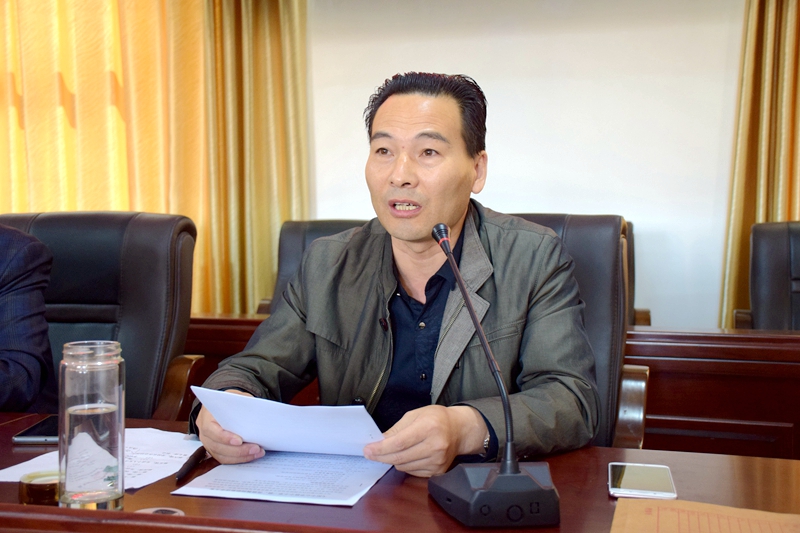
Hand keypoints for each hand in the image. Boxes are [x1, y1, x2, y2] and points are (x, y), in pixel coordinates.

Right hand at [196, 389, 264, 463]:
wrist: (223, 406)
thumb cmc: (230, 400)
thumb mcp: (236, 397)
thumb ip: (243, 404)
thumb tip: (257, 414)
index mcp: (206, 415)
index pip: (210, 429)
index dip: (224, 437)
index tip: (239, 441)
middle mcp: (204, 431)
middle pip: (217, 446)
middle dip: (238, 450)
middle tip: (256, 448)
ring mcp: (208, 442)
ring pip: (221, 455)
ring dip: (241, 456)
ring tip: (257, 452)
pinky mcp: (214, 449)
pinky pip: (225, 459)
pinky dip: (239, 459)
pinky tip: (251, 456)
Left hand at [362, 405, 486, 477]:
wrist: (459, 430)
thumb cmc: (437, 418)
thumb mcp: (415, 414)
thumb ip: (396, 429)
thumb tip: (379, 441)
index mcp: (429, 427)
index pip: (399, 443)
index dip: (381, 448)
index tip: (368, 449)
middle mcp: (435, 446)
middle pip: (400, 457)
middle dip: (381, 456)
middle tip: (370, 453)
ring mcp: (437, 461)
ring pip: (404, 466)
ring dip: (394, 459)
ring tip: (393, 450)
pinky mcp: (438, 471)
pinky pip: (412, 472)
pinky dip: (405, 464)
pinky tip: (407, 455)